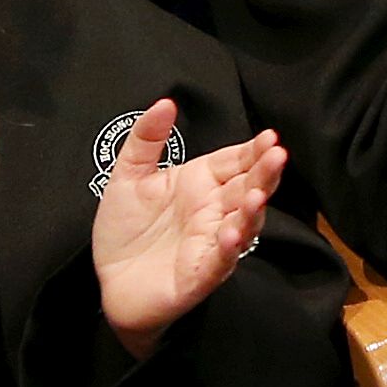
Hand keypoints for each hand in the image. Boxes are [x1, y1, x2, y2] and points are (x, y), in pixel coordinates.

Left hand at [88, 102, 287, 359]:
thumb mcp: (127, 177)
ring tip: (259, 195)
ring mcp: (210, 244)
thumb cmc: (125, 232)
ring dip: (253, 211)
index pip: (235, 162)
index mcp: (200, 184)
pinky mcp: (199, 276)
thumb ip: (145, 139)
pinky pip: (219, 262)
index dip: (254, 150)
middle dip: (265, 173)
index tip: (270, 136)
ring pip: (243, 225)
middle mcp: (212, 212)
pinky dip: (228, 250)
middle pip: (247, 189)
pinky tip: (231, 235)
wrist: (108, 283)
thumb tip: (166, 102)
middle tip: (278, 155)